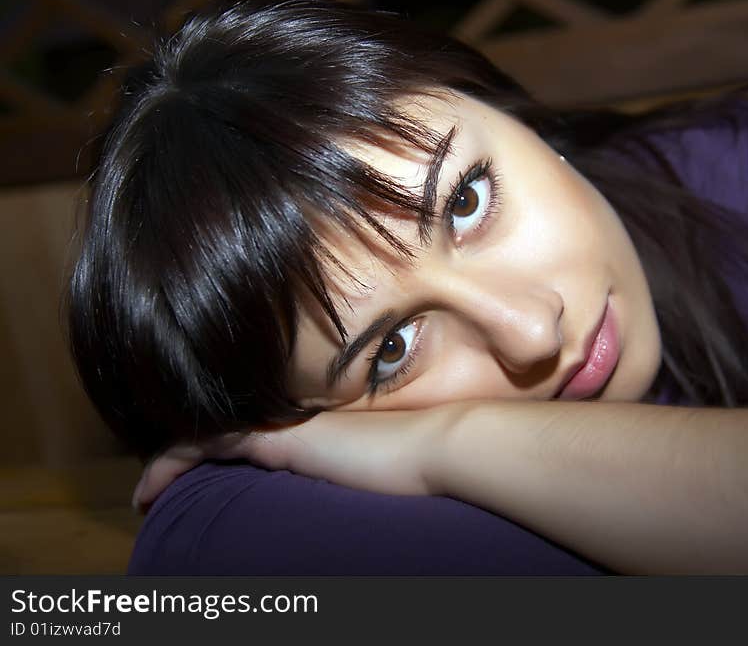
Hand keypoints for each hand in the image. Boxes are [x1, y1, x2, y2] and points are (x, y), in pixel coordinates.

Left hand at [132, 404, 457, 511]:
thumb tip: (359, 480)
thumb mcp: (378, 468)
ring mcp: (283, 426)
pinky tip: (151, 490)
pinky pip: (207, 446)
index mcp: (312, 429)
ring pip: (208, 436)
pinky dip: (172, 465)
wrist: (434, 449)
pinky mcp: (276, 439)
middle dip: (186, 457)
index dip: (219, 450)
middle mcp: (292, 421)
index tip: (196, 477)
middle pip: (223, 432)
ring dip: (171, 463)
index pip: (252, 434)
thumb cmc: (418, 465)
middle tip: (158, 485)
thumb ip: (356, 466)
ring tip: (146, 492)